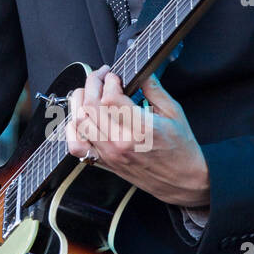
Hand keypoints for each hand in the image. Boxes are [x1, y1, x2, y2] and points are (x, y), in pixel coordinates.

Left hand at [65, 66, 209, 205]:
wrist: (181, 181)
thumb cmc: (181, 149)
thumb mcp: (174, 112)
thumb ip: (154, 89)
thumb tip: (141, 71)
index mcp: (142, 129)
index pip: (110, 99)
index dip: (109, 81)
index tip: (115, 75)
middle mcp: (122, 143)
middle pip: (91, 107)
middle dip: (92, 84)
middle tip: (101, 76)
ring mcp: (110, 154)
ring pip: (80, 122)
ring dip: (81, 101)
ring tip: (90, 92)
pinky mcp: (104, 161)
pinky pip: (76, 146)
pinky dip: (72, 129)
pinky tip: (80, 117)